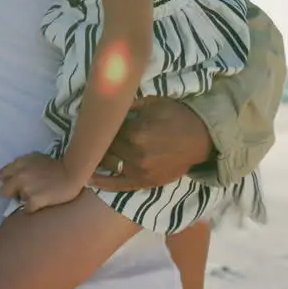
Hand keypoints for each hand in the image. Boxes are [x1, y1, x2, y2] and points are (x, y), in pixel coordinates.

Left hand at [0, 152, 85, 212]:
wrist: (73, 173)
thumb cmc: (56, 166)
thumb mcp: (36, 158)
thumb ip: (23, 165)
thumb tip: (16, 175)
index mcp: (19, 163)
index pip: (1, 175)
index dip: (8, 181)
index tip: (16, 185)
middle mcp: (20, 175)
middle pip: (3, 191)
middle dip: (12, 193)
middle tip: (24, 194)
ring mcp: (26, 188)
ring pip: (18, 200)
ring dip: (26, 200)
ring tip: (39, 196)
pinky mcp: (34, 200)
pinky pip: (26, 210)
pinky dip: (33, 209)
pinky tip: (42, 204)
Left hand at [89, 95, 212, 191]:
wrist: (202, 138)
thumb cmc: (177, 116)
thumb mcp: (153, 103)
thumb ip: (128, 105)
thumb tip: (107, 105)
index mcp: (137, 133)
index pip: (109, 130)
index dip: (101, 125)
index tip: (93, 121)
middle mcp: (136, 155)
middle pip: (107, 147)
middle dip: (99, 140)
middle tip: (89, 135)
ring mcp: (140, 172)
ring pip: (109, 163)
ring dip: (97, 157)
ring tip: (85, 152)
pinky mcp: (145, 183)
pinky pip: (118, 186)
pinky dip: (102, 183)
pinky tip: (87, 179)